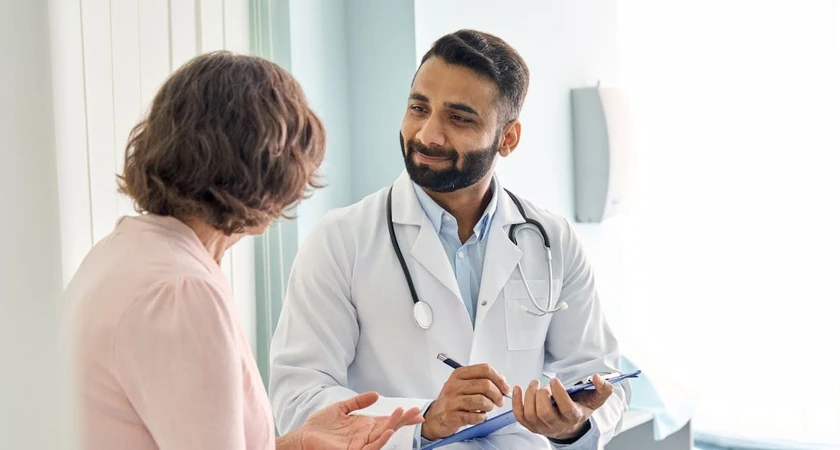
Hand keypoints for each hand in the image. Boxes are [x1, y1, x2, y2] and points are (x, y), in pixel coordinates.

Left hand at [289, 392, 422, 449]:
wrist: (303, 437)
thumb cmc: (319, 426)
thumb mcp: (341, 408)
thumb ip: (359, 401)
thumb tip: (376, 395)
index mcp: (364, 426)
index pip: (387, 420)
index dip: (402, 417)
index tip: (416, 412)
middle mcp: (365, 436)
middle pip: (389, 427)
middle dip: (403, 419)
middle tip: (416, 411)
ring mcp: (360, 445)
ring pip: (382, 437)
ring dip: (394, 426)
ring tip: (403, 415)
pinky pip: (370, 448)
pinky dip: (380, 440)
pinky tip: (387, 430)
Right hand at [421, 363, 510, 440]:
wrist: (435, 417)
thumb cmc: (453, 400)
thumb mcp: (464, 384)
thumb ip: (482, 379)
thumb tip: (502, 380)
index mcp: (459, 374)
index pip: (484, 369)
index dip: (499, 379)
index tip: (505, 388)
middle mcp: (454, 385)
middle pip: (485, 384)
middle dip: (497, 394)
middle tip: (499, 401)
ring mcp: (452, 401)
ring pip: (481, 400)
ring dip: (489, 406)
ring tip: (487, 408)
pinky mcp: (451, 416)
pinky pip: (474, 416)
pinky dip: (482, 417)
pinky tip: (480, 416)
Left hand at [512, 374, 612, 440]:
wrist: (570, 426)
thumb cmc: (580, 408)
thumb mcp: (595, 399)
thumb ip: (603, 389)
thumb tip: (597, 377)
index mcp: (573, 417)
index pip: (566, 409)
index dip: (559, 394)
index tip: (555, 380)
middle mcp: (557, 424)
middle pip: (545, 413)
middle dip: (541, 395)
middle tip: (543, 384)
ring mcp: (542, 427)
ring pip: (531, 414)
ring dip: (529, 396)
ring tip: (534, 384)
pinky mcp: (531, 426)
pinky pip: (520, 416)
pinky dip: (516, 402)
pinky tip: (518, 389)